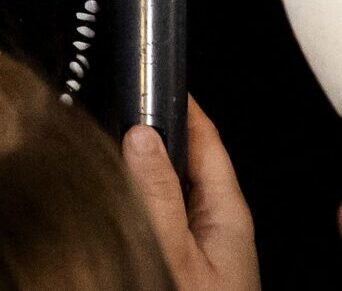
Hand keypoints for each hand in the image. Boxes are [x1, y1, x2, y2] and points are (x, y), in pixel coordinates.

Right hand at [126, 100, 259, 290]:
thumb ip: (159, 199)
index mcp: (228, 210)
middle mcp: (221, 223)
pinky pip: (168, 217)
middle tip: (119, 114)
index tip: (149, 80)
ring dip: (147, 171)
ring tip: (112, 154)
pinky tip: (124, 204)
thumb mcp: (178, 254)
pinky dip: (146, 202)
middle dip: (155, 136)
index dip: (178, 104)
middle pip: (187, 161)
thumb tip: (141, 139)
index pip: (205, 137)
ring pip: (175, 190)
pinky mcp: (192, 260)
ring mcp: (207, 243)